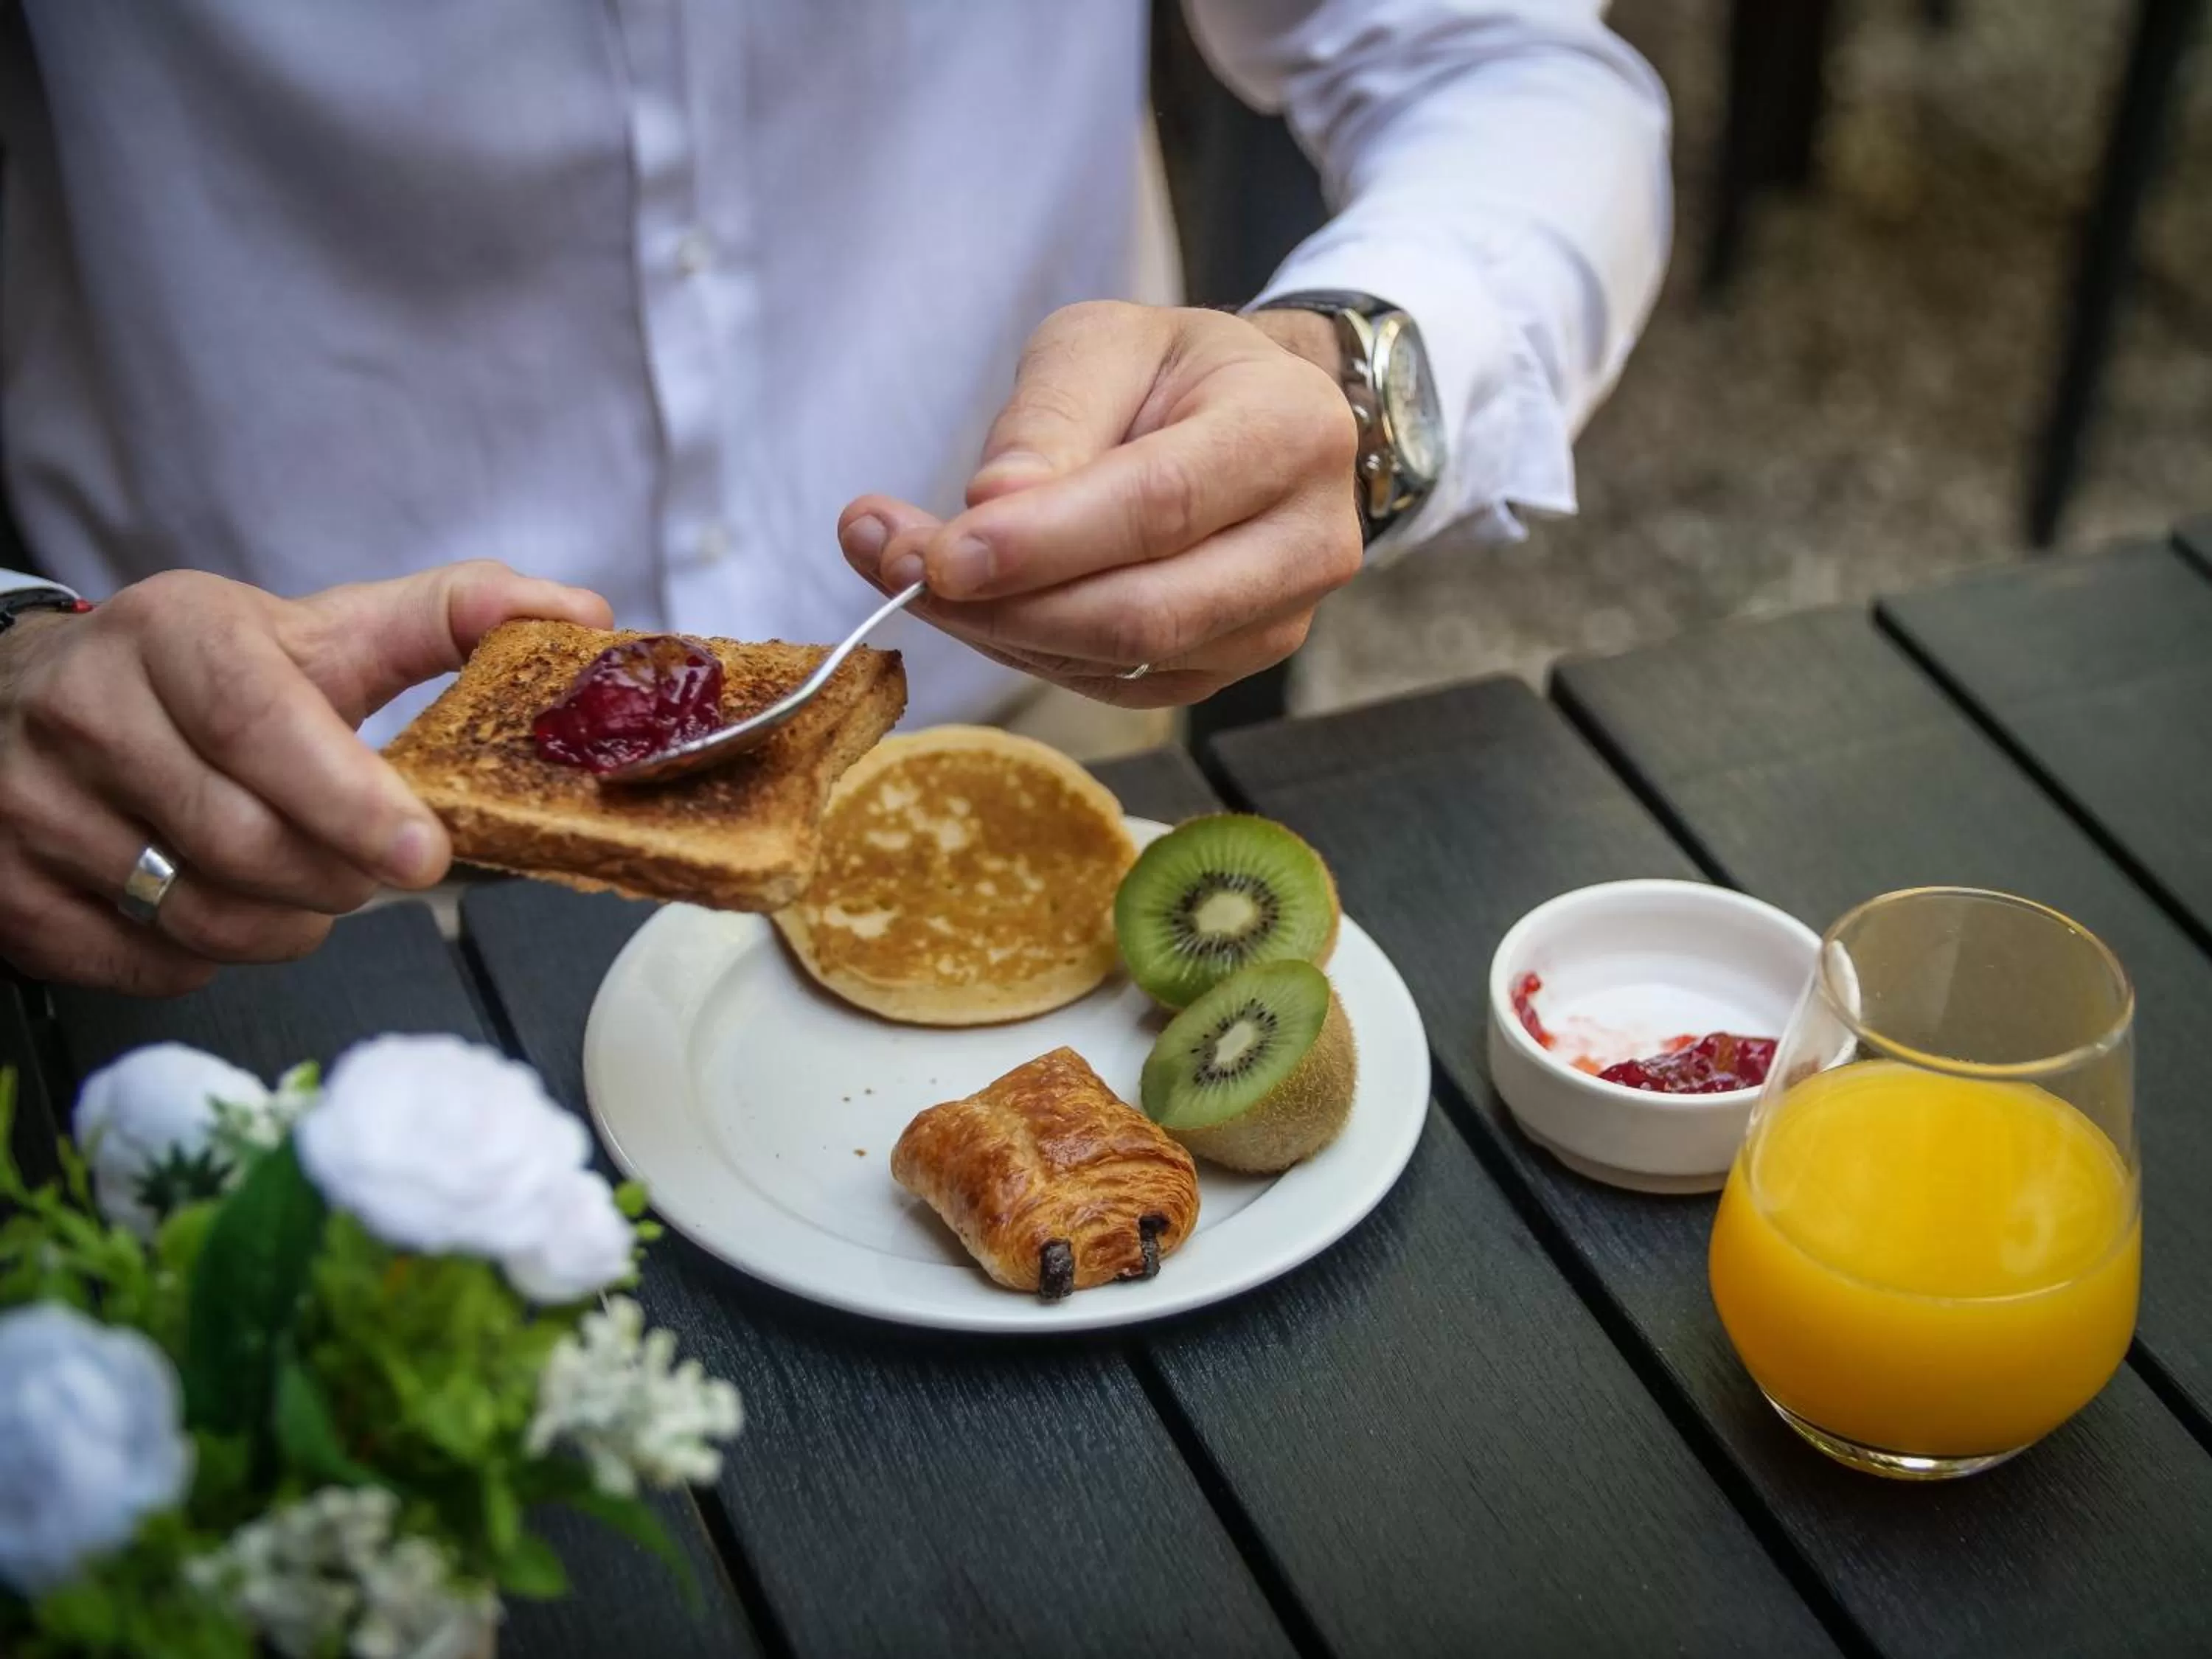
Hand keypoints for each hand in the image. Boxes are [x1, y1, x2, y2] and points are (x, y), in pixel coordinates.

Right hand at [0, 562, 609, 993]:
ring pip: (194, 914)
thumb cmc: (202, 672)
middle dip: (335, 876)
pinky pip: (141, 963)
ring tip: (303, 882)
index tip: (425, 854)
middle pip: (240, 841)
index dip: (350, 800)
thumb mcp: (320, 629)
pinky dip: (205, 956)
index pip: (263, 726)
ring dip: (282, 924)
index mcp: (175, 635)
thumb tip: (577, 614)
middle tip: (373, 868)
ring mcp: (27, 803)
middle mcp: (85, 711)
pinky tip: (219, 902)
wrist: (29, 694)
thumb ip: (449, 618)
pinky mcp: (2, 887)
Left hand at [837, 301, 1360, 706]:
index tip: (940, 553)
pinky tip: (973, 602)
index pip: (1161, 507)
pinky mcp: (1225, 671)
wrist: (1253, 419)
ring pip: (1121, 663)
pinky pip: (1113, 686)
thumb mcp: (1105, 343)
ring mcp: (1274, 623)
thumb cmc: (1174, 373)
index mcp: (1288, 433)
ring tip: (904, 569)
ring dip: (997, 630)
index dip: (1044, 543)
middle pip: (1144, 611)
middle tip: (890, 564)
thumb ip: (1050, 417)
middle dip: (1002, 605)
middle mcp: (1305, 543)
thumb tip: (991, 510)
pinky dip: (1027, 650)